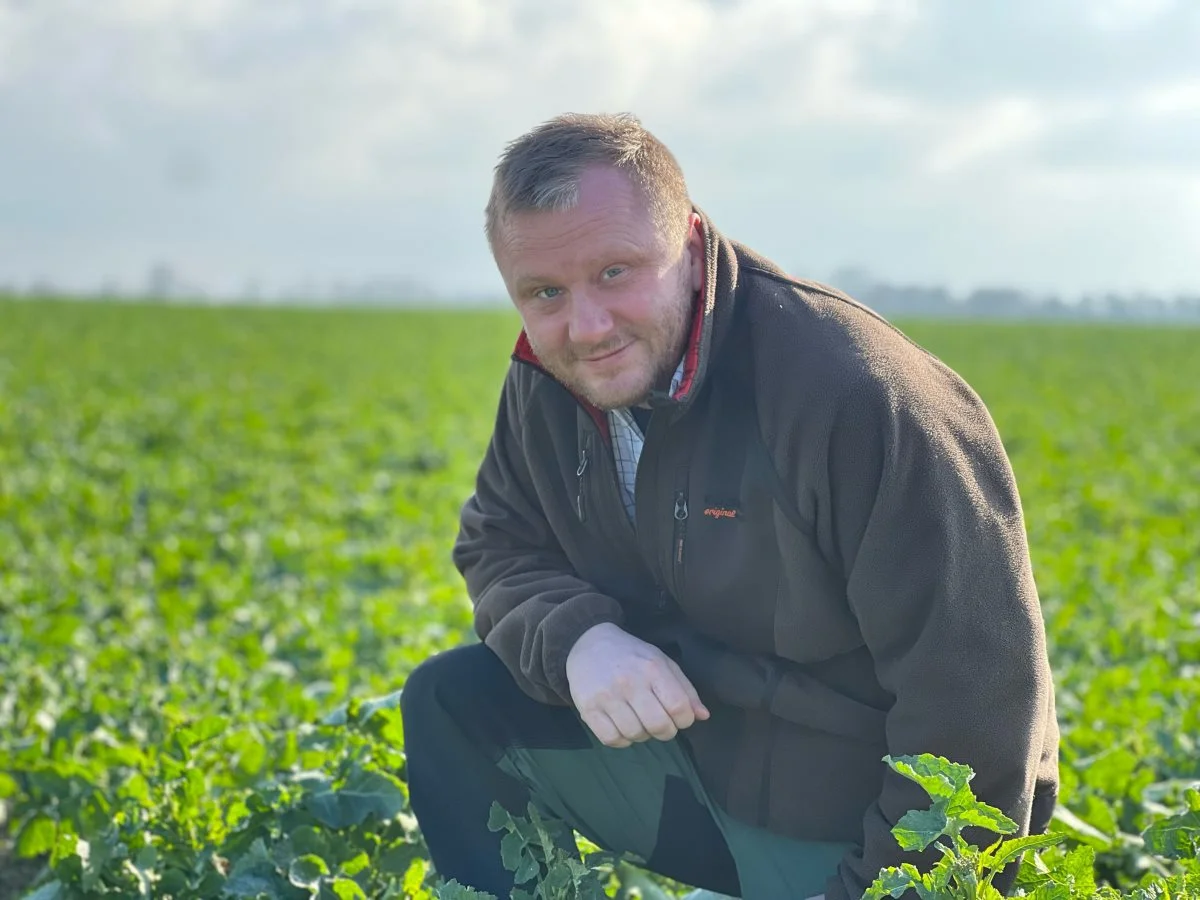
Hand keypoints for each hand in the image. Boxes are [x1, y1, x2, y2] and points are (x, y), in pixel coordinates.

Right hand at [565, 622, 709, 747]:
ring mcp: (607, 696)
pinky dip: (621, 740)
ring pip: (635, 735)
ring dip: (642, 735)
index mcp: (653, 668)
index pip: (679, 708)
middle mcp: (630, 682)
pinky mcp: (588, 708)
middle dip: (665, 731)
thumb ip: (685, 689)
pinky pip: (611, 739)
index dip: (684, 720)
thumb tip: (703, 716)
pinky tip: (622, 727)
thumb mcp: (662, 662)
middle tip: (659, 723)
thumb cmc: (632, 655)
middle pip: (659, 725)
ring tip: (639, 721)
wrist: (588, 643)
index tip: (678, 717)